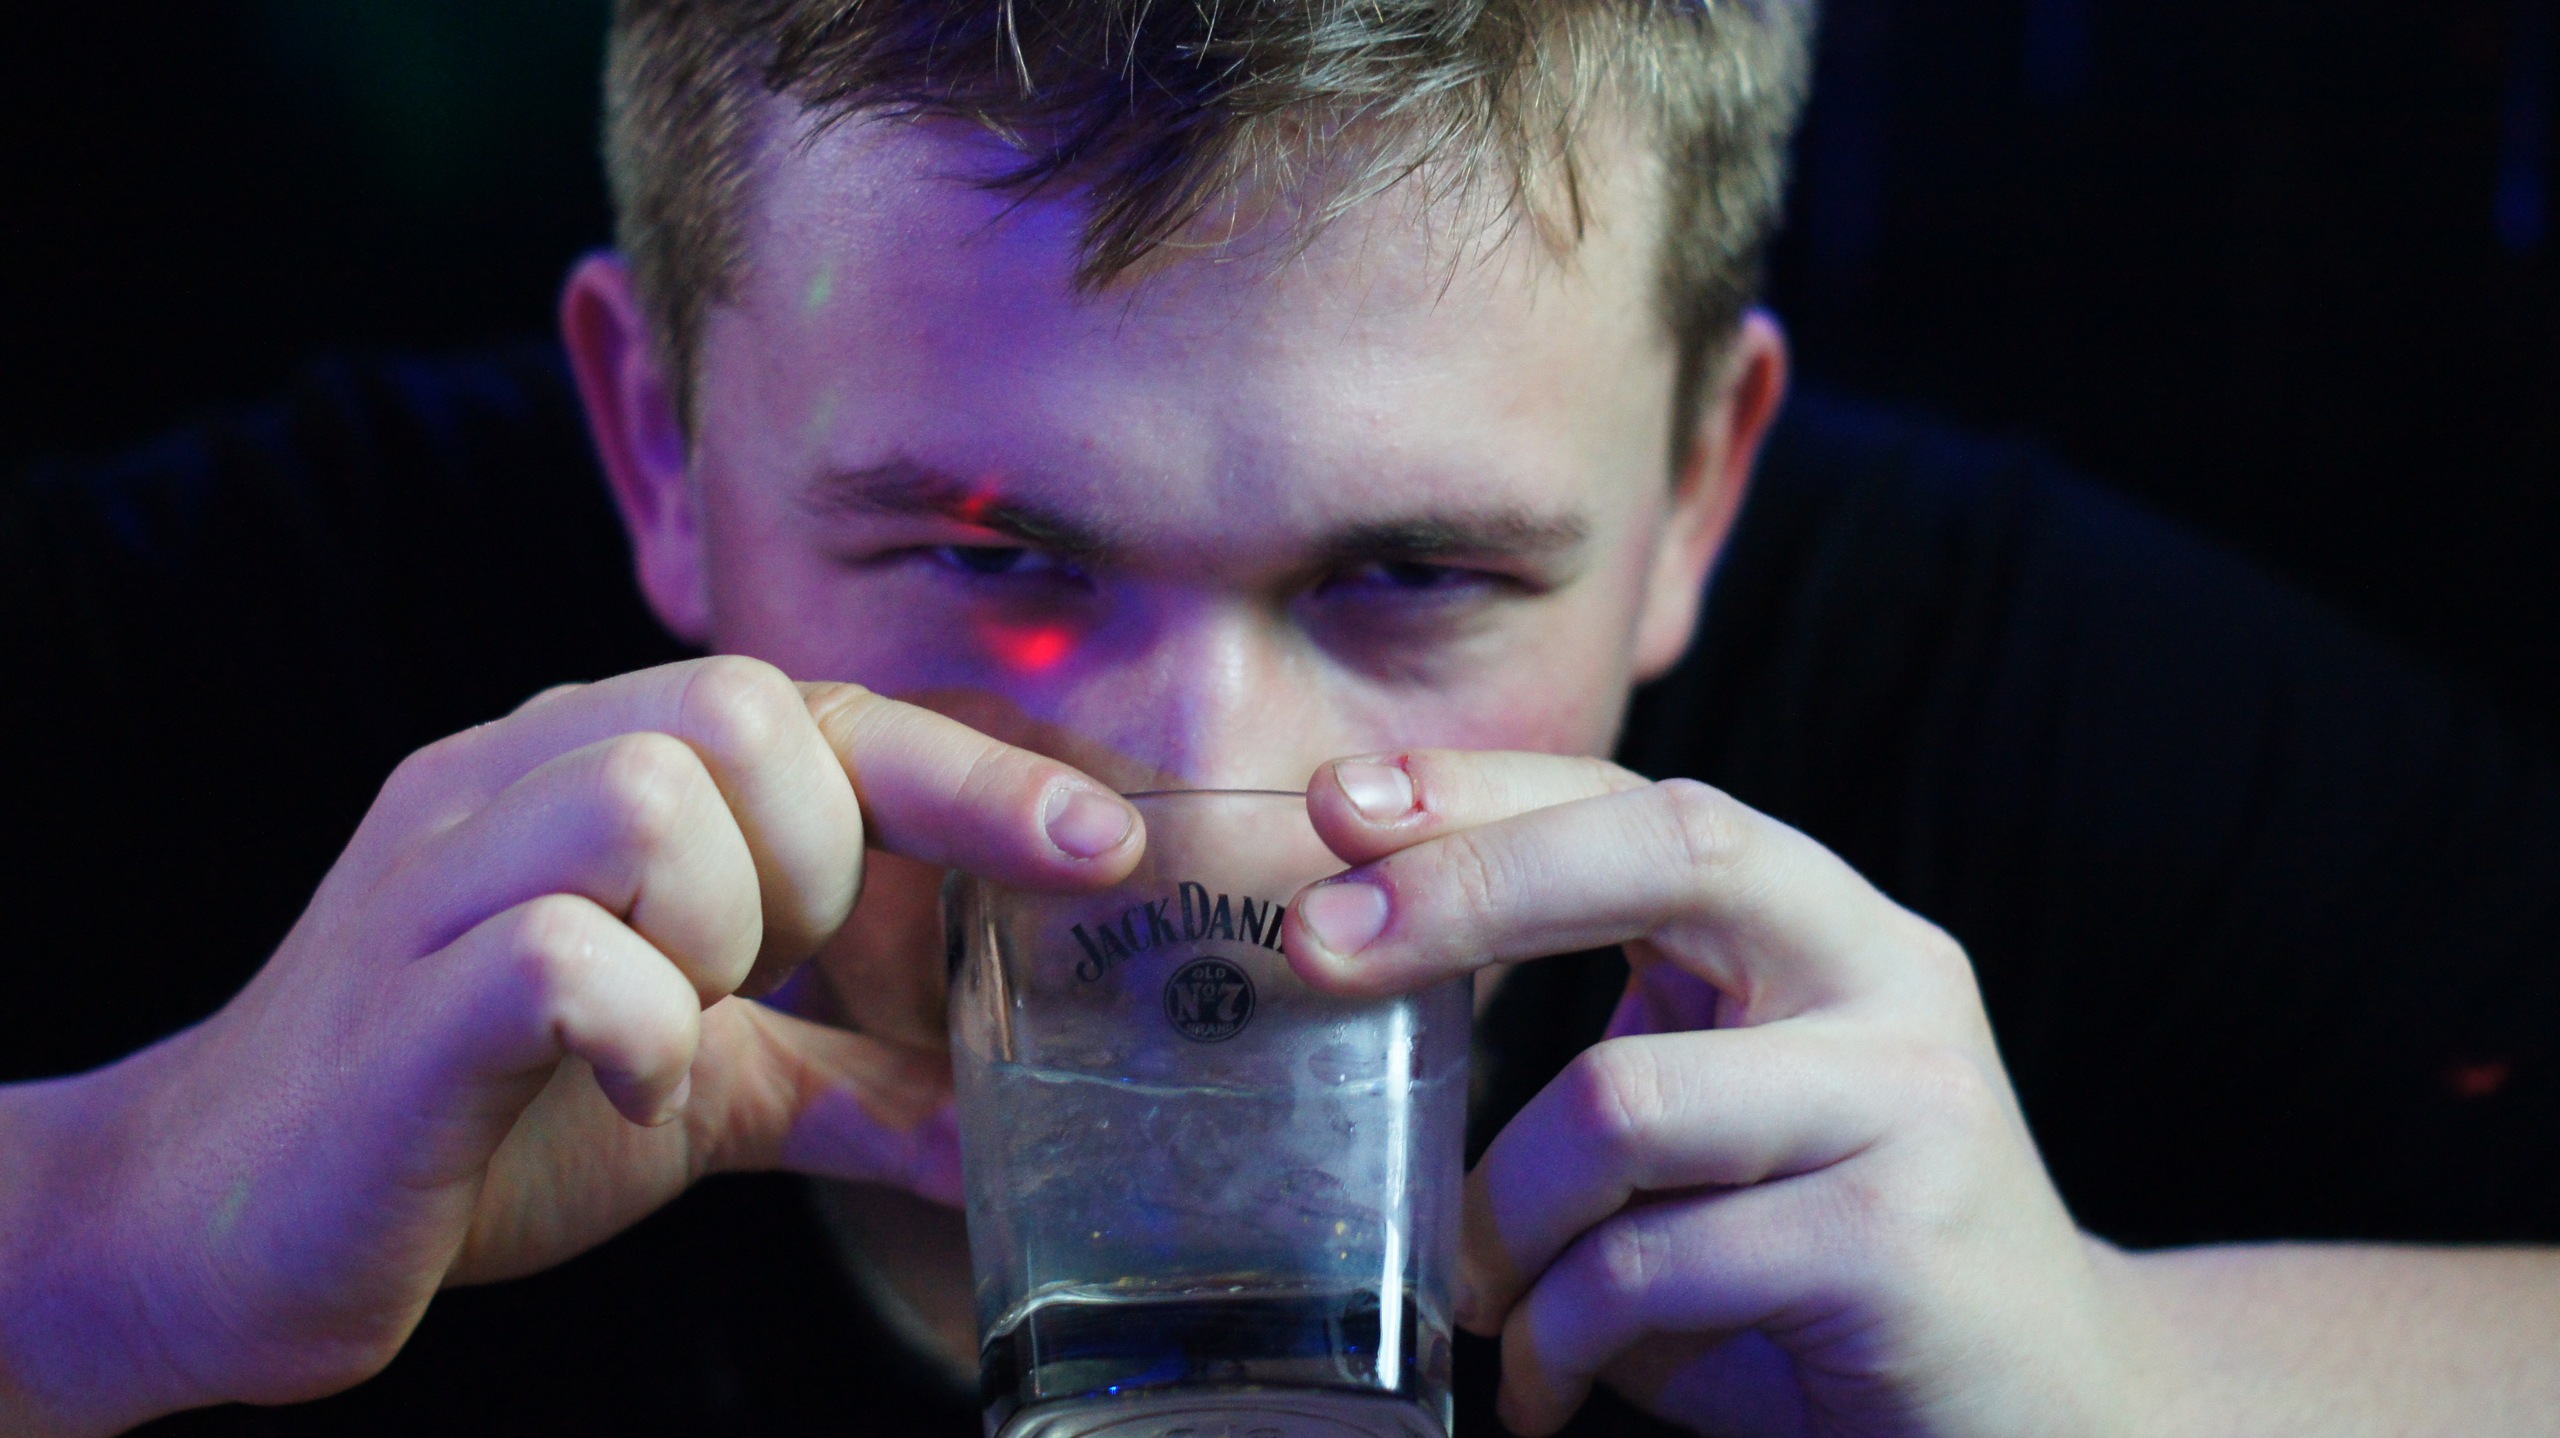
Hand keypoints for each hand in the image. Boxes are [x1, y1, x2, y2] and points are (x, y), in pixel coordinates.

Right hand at [0, 658, 1140, 1435]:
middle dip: (812, 853)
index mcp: (580, 774)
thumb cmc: (475, 1124)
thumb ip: (840, 1081)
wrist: (216, 1227)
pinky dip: (638, 1022)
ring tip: (682, 1016)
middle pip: (730, 711)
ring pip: (643, 796)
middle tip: (762, 971)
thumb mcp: (694, 1087)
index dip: (964, 770)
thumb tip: (1002, 1119)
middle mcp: (506, 787)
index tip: (1104, 846)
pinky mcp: (398, 1008)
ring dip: (719, 921)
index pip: (803, 710)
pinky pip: (551, 951)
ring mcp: (436, 884)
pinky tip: (630, 1083)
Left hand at [1285, 752, 2140, 1437]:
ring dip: (1499, 1216)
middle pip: (1667, 857)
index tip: (1338, 804)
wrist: (2051, 1417)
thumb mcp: (1710, 1128)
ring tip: (1476, 1297)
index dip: (1491, 792)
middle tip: (1317, 948)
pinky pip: (1652, 1261)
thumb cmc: (1821, 1269)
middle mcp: (1887, 978)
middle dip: (1469, 887)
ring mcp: (1909, 1101)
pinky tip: (1547, 1383)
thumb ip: (1604, 1055)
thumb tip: (1370, 999)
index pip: (1648, 806)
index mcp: (1827, 929)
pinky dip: (1559, 1334)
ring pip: (1621, 1100)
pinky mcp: (1899, 1242)